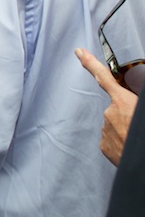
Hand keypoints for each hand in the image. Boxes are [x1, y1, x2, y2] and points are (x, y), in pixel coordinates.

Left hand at [76, 48, 137, 164]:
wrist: (142, 164)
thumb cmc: (143, 134)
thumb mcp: (141, 107)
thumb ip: (133, 99)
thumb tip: (131, 100)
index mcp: (122, 101)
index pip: (104, 77)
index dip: (90, 62)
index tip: (79, 52)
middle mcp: (109, 113)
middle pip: (117, 108)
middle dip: (127, 115)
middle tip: (138, 125)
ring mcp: (105, 130)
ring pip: (115, 124)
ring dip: (125, 129)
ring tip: (136, 138)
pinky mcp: (104, 146)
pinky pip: (112, 138)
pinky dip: (121, 141)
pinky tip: (130, 147)